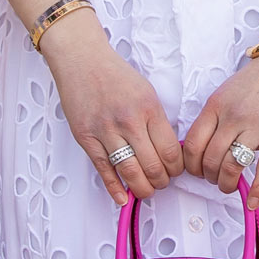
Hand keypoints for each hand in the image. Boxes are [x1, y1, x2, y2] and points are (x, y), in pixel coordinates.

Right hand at [40, 15, 184, 205]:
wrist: (81, 61)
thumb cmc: (115, 75)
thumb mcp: (147, 92)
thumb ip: (157, 121)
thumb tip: (169, 152)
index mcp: (149, 109)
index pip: (171, 151)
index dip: (176, 168)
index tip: (175, 171)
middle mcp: (129, 121)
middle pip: (153, 166)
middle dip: (161, 182)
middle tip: (161, 182)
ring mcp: (105, 131)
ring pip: (130, 172)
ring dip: (142, 188)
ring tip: (146, 190)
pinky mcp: (86, 138)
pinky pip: (103, 170)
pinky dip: (114, 188)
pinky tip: (122, 198)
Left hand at [181, 52, 258, 209]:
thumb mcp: (227, 91)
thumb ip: (215, 116)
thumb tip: (202, 144)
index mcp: (216, 105)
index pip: (192, 144)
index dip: (190, 165)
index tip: (195, 171)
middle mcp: (233, 116)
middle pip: (209, 159)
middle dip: (208, 176)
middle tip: (213, 180)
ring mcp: (257, 125)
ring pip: (232, 166)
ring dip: (226, 183)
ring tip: (228, 187)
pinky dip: (258, 189)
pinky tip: (253, 203)